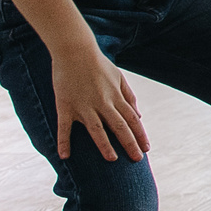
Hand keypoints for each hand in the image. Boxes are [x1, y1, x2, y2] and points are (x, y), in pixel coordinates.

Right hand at [51, 43, 148, 161]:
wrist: (75, 50)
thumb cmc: (98, 64)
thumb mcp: (119, 77)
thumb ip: (129, 97)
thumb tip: (139, 115)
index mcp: (116, 96)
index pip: (132, 120)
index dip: (140, 135)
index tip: (147, 149)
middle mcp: (103, 103)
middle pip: (120, 127)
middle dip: (130, 144)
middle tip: (137, 160)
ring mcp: (84, 105)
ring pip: (97, 129)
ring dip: (105, 145)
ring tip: (112, 160)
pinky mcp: (65, 105)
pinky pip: (65, 127)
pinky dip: (64, 141)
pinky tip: (65, 156)